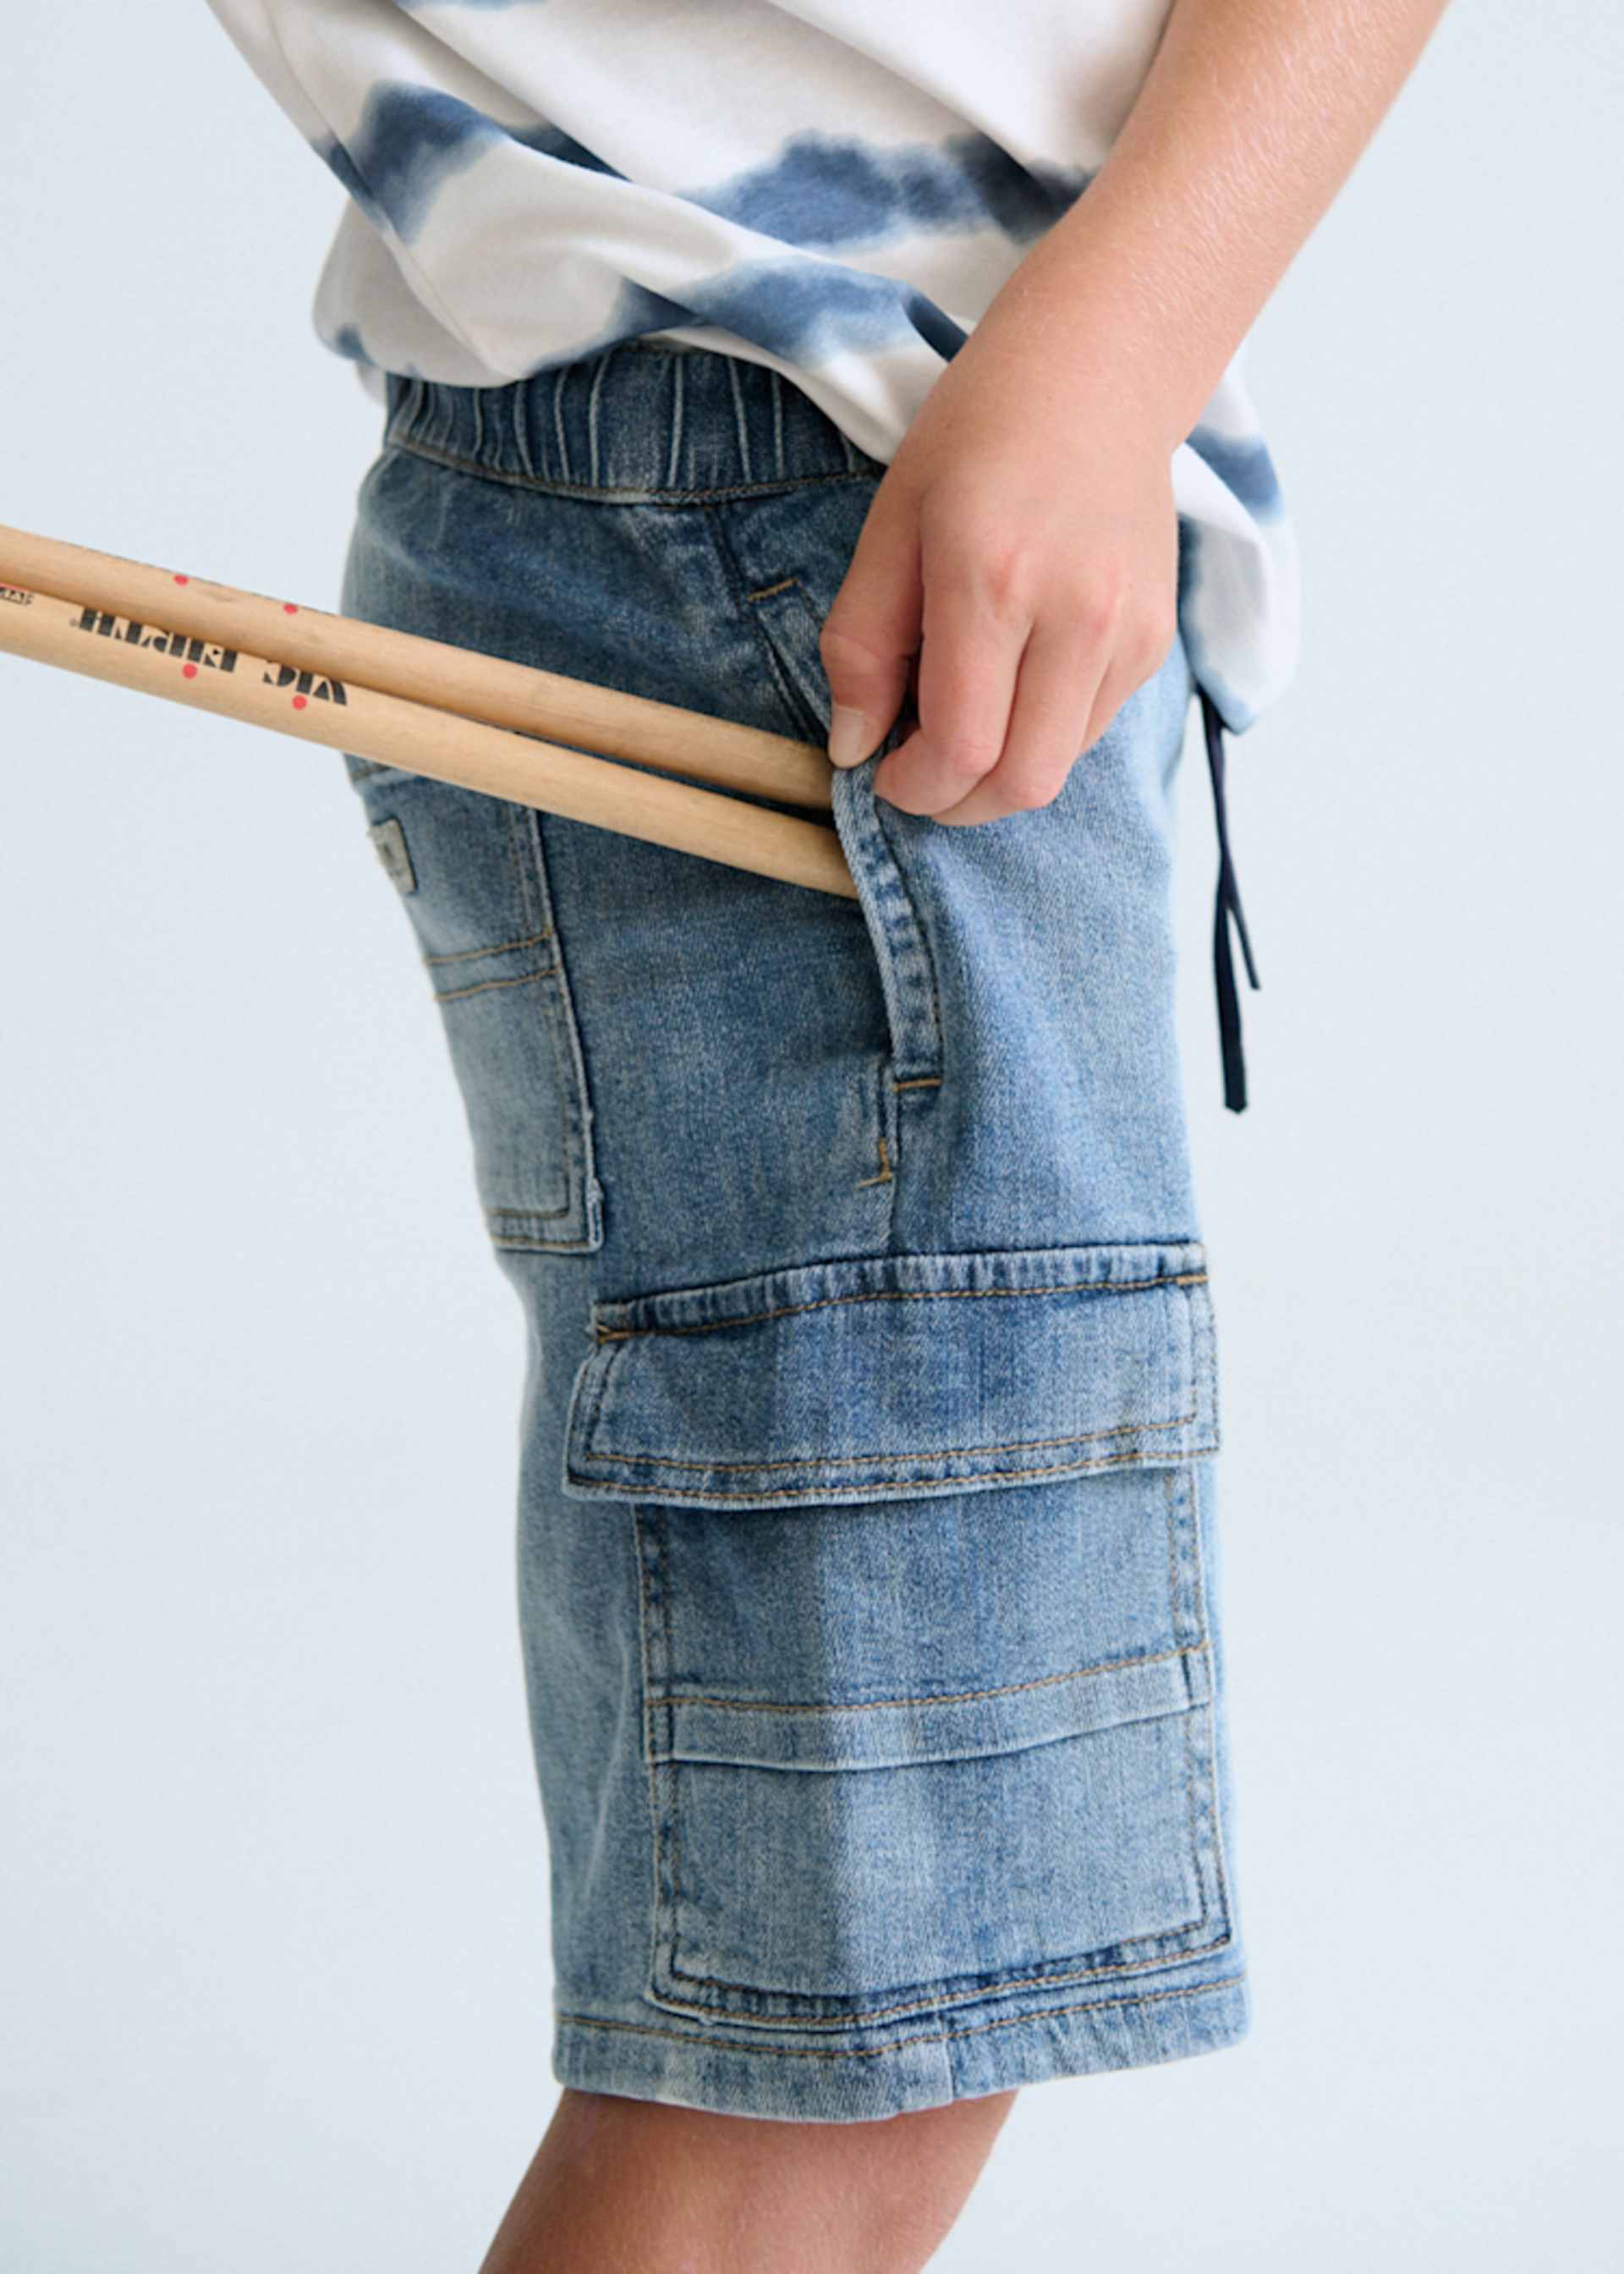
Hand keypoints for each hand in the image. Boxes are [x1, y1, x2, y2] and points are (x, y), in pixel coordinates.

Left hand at [820, 330, 1179, 824]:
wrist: (1100, 374)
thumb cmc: (980, 436)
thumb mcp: (891, 525)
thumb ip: (862, 645)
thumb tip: (853, 746)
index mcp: (994, 581)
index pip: (963, 748)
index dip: (914, 788)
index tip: (882, 773)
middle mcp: (1076, 615)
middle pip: (1022, 783)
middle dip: (958, 804)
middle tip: (917, 774)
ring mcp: (1127, 632)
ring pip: (1061, 767)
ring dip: (999, 773)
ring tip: (960, 718)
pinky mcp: (1155, 639)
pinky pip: (1090, 729)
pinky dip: (1041, 734)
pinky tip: (1011, 684)